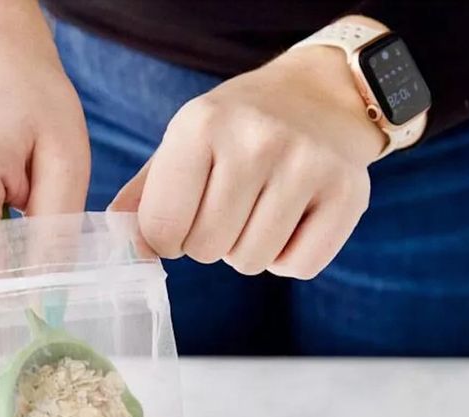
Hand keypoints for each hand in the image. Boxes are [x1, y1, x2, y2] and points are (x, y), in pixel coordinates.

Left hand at [110, 39, 384, 279]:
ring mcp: (306, 164)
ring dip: (251, 251)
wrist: (320, 97)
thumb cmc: (239, 131)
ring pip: (252, 262)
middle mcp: (255, 139)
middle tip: (232, 208)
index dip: (169, 239)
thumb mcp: (183, 144)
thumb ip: (144, 198)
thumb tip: (119, 247)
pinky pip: (298, 267)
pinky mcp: (348, 192)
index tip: (183, 220)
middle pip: (209, 250)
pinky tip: (296, 218)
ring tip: (263, 208)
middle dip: (212, 243)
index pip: (162, 231)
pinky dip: (291, 258)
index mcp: (200, 124)